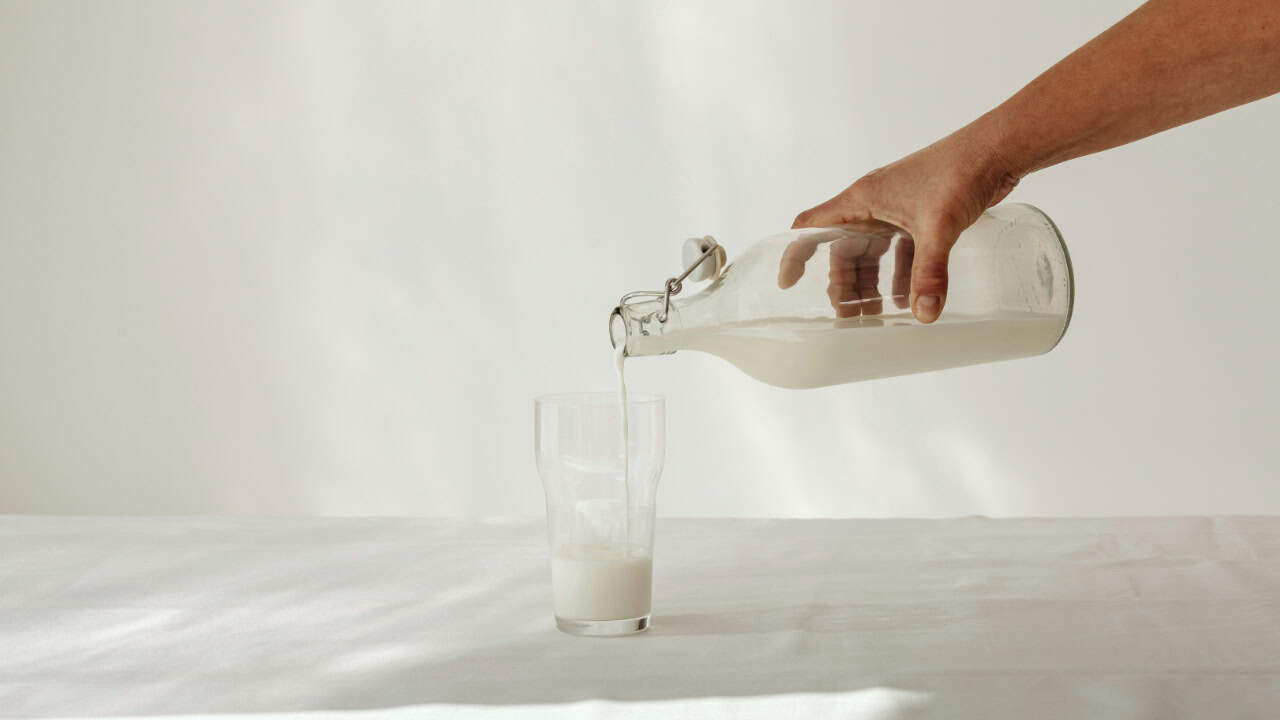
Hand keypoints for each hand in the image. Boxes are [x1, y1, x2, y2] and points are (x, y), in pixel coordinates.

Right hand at [784, 133, 1017, 322]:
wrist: (997, 148)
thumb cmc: (958, 171)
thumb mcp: (937, 227)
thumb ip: (929, 273)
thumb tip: (924, 314)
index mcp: (862, 200)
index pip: (811, 227)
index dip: (795, 254)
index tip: (788, 283)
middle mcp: (873, 203)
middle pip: (843, 249)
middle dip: (843, 284)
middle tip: (849, 315)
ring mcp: (897, 209)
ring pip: (872, 252)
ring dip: (872, 282)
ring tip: (876, 312)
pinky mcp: (920, 214)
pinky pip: (901, 250)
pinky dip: (901, 274)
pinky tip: (910, 297)